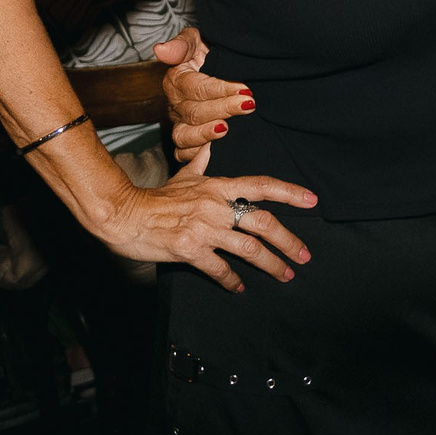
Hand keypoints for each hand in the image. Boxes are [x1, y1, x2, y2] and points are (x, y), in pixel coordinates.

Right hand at [96, 145, 314, 291]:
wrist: (123, 214)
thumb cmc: (154, 198)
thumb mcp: (181, 177)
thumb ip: (201, 165)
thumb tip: (212, 147)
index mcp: (217, 186)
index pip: (261, 185)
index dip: (289, 192)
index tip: (312, 201)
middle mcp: (215, 206)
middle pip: (263, 222)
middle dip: (288, 241)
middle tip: (304, 256)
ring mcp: (203, 228)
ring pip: (248, 248)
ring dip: (271, 265)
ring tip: (285, 275)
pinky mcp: (190, 250)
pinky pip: (220, 268)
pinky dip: (233, 280)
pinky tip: (240, 288)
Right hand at [156, 27, 257, 163]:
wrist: (219, 69)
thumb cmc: (208, 53)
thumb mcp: (197, 41)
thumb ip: (182, 44)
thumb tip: (161, 50)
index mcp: (176, 80)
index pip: (195, 87)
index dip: (219, 89)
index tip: (244, 89)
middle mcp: (175, 105)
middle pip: (193, 112)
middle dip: (222, 109)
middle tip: (248, 105)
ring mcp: (180, 124)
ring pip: (184, 136)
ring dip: (206, 134)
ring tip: (227, 129)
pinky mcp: (187, 141)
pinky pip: (184, 154)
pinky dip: (196, 155)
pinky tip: (215, 151)